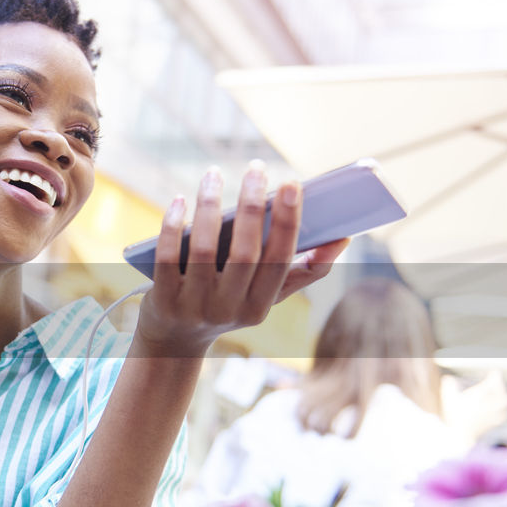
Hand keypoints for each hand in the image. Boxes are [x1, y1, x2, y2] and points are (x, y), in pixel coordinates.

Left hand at [135, 167, 347, 356]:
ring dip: (209, 206)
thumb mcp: (266, 295)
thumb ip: (305, 271)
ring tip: (214, 175)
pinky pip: (166, 256)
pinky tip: (180, 200)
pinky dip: (172, 225)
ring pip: (203, 249)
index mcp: (260, 306)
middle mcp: (228, 310)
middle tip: (256, 168)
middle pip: (244, 253)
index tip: (291, 184)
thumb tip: (343, 238)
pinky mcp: (162, 300)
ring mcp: (193, 306)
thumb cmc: (229, 303)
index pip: (279, 260)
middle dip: (251, 206)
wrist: (175, 338)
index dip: (286, 222)